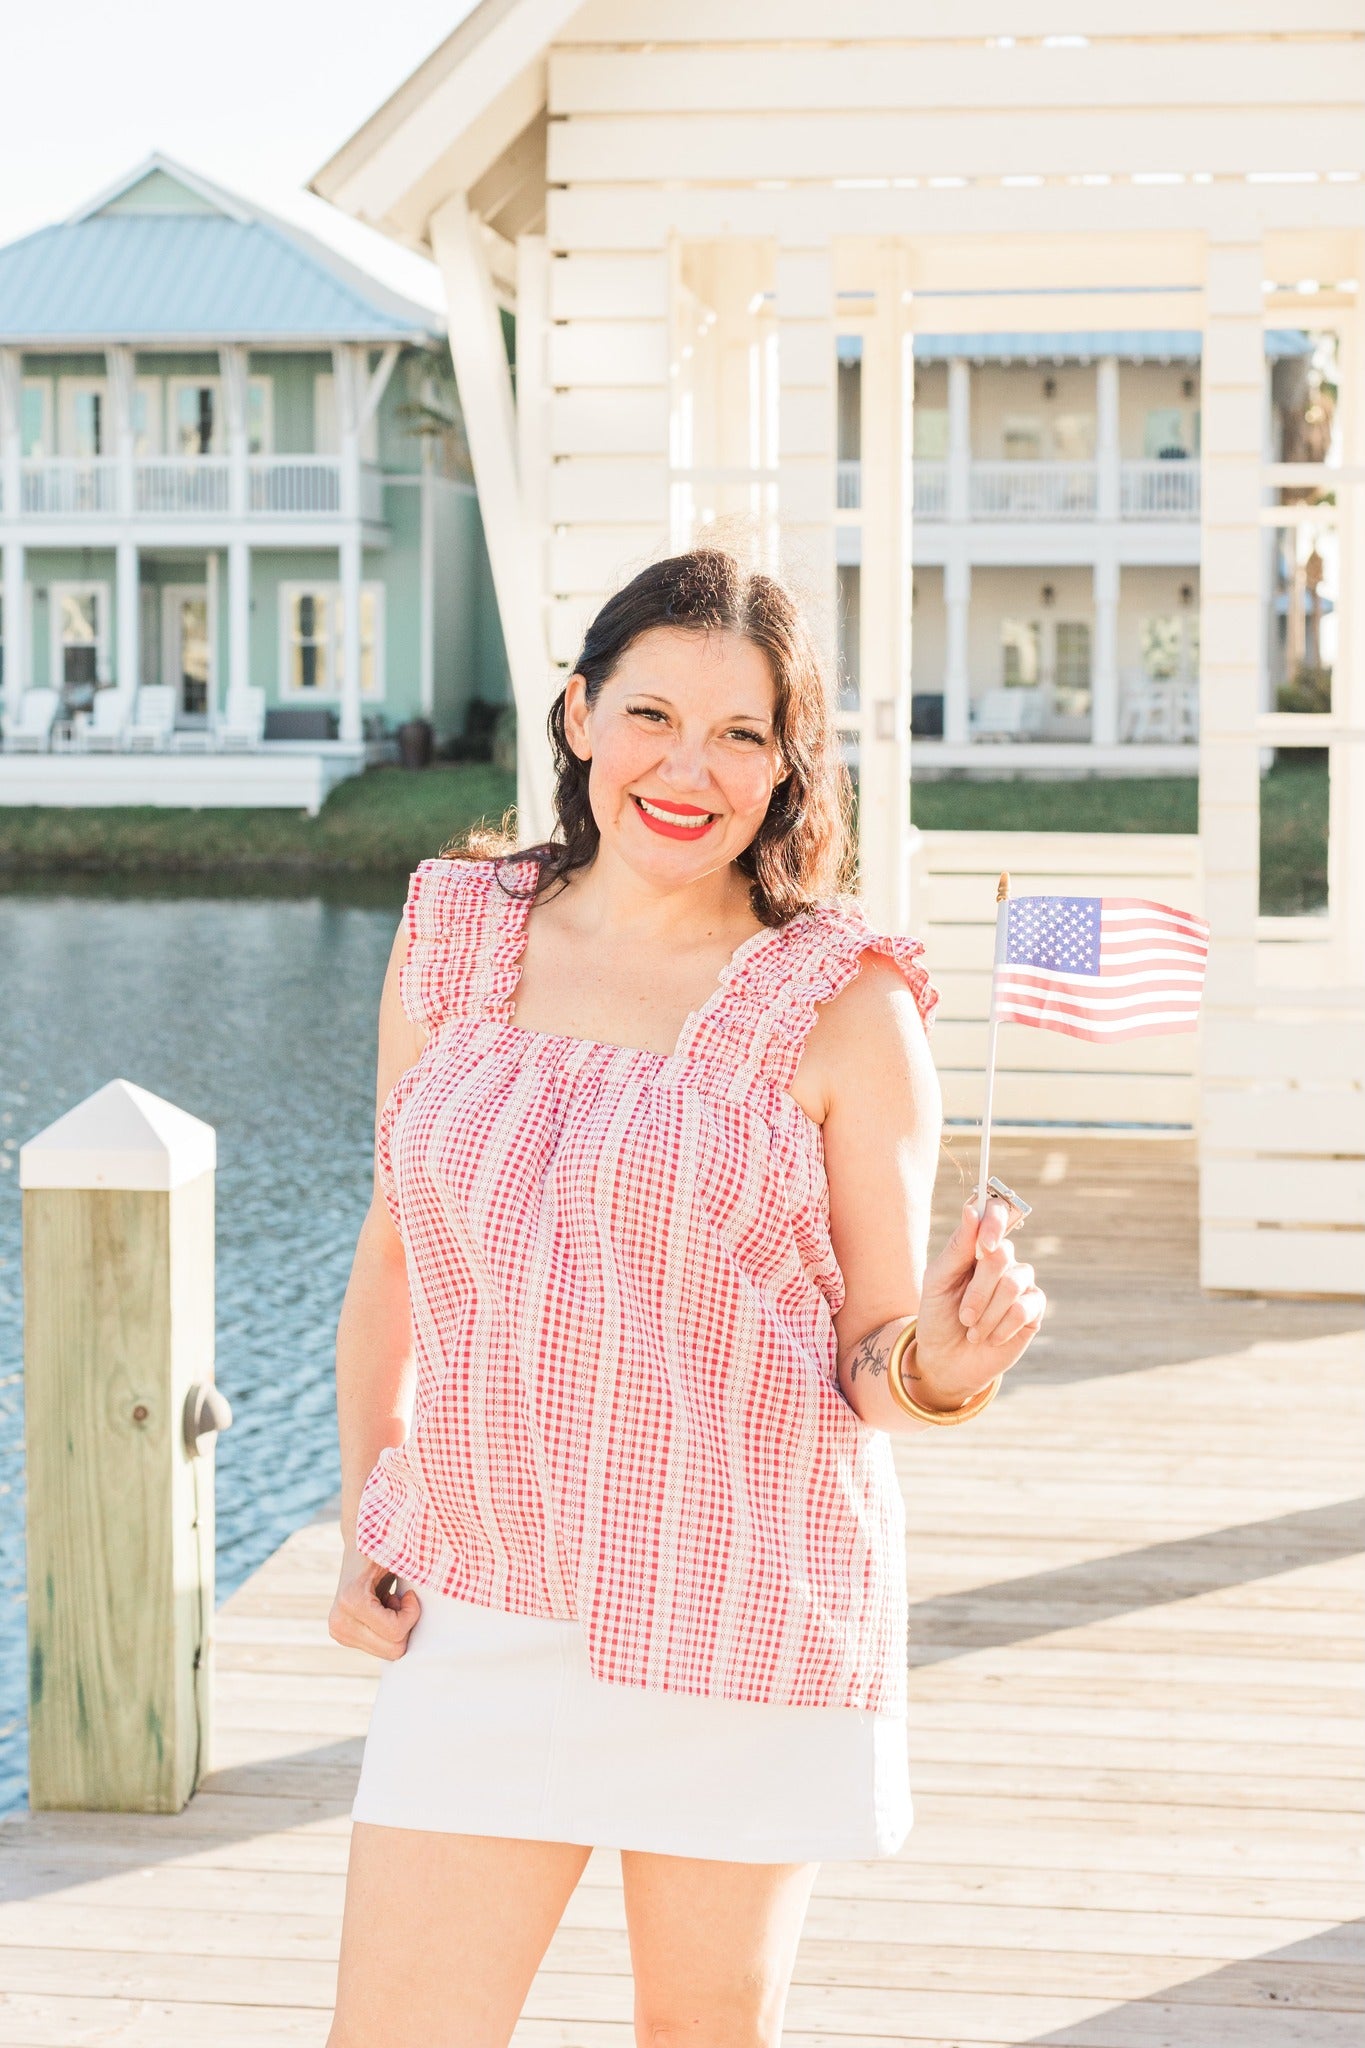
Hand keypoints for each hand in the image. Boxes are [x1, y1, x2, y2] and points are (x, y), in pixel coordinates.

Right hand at [329, 1546, 420, 1660]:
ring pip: (388, 1652)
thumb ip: (415, 1571)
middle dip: (404, 1624)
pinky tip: (381, 1609)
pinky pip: (381, 1649)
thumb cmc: (386, 1548)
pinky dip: (388, 1631)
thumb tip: (427, 1589)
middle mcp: (339, 1622)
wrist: (358, 1545)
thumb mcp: (401, 1557)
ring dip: (396, 1627)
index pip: (395, 1631)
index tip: (410, 1594)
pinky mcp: (342, 1637)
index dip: (411, 1613)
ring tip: (388, 1602)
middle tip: (398, 1599)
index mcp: (351, 1601)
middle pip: (392, 1650)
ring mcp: (339, 1632)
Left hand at [911, 1197, 1045, 1408]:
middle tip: (964, 1315)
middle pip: (1002, 1254)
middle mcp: (1004, 1260)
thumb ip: (957, 1247)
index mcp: (978, 1245)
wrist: (946, 1360)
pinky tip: (990, 1338)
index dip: (995, 1221)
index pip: (997, 1212)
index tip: (986, 1245)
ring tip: (972, 1329)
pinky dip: (1001, 1326)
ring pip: (1013, 1284)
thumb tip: (972, 1210)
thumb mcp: (937, 1281)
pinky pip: (1024, 1309)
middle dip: (978, 1290)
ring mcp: (1021, 1283)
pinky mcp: (1033, 1311)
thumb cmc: (938, 1315)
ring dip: (987, 1313)